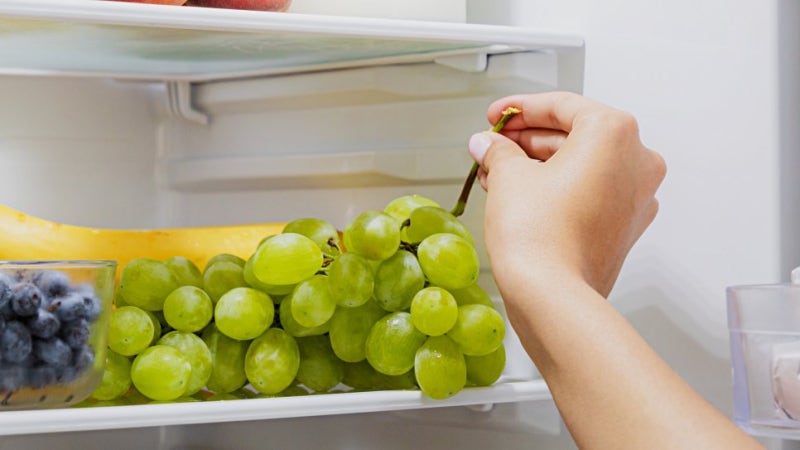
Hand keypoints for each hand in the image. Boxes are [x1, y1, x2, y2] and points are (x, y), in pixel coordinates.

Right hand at [469, 91, 665, 297]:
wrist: (552, 296)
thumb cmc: (537, 234)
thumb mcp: (508, 176)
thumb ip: (499, 150)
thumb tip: (488, 144)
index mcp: (614, 134)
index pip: (562, 106)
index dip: (520, 108)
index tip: (497, 116)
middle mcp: (637, 160)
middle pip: (575, 135)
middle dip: (528, 140)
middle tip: (493, 145)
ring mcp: (637, 196)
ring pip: (582, 165)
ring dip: (539, 164)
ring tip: (497, 172)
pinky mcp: (626, 226)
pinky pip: (591, 192)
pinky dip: (558, 187)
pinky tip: (521, 193)